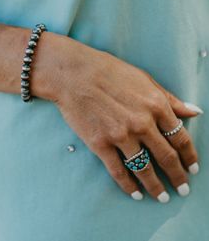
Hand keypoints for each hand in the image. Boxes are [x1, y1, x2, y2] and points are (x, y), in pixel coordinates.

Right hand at [34, 33, 201, 201]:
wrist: (75, 74)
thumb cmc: (110, 71)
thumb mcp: (145, 79)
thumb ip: (170, 98)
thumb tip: (194, 112)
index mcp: (156, 105)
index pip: (180, 138)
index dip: (189, 156)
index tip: (193, 168)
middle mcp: (142, 123)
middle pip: (166, 157)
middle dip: (177, 177)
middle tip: (183, 189)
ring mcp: (121, 135)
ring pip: (144, 169)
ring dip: (155, 186)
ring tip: (161, 197)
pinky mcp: (100, 144)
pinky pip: (118, 171)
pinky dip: (128, 186)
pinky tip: (135, 194)